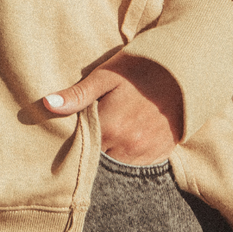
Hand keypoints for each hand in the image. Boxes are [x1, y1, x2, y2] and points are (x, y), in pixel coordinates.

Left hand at [42, 53, 182, 163]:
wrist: (185, 70)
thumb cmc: (140, 68)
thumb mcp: (105, 76)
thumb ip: (77, 95)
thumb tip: (47, 104)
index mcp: (109, 127)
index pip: (82, 146)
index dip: (78, 137)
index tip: (77, 129)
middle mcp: (127, 147)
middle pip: (100, 157)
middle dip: (96, 145)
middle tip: (97, 127)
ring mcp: (147, 153)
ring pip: (118, 163)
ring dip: (114, 151)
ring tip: (115, 130)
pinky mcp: (162, 154)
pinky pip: (139, 163)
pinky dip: (132, 154)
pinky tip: (131, 135)